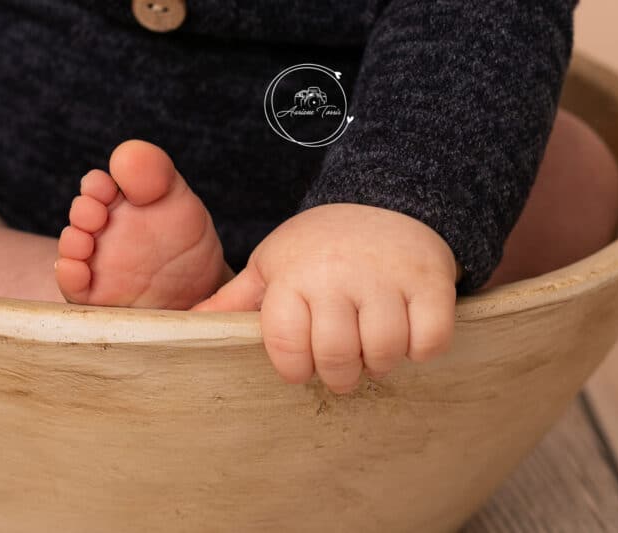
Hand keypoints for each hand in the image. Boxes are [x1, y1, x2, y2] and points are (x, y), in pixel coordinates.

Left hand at [191, 203, 458, 392]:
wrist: (387, 198)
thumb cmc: (321, 245)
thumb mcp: (272, 264)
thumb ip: (235, 300)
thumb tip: (187, 324)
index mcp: (292, 276)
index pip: (288, 349)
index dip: (296, 369)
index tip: (303, 364)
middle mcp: (336, 275)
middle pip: (337, 358)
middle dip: (340, 373)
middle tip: (343, 359)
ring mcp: (385, 277)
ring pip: (384, 353)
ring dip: (380, 361)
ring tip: (374, 343)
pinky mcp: (430, 280)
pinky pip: (429, 340)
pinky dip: (422, 347)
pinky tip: (408, 331)